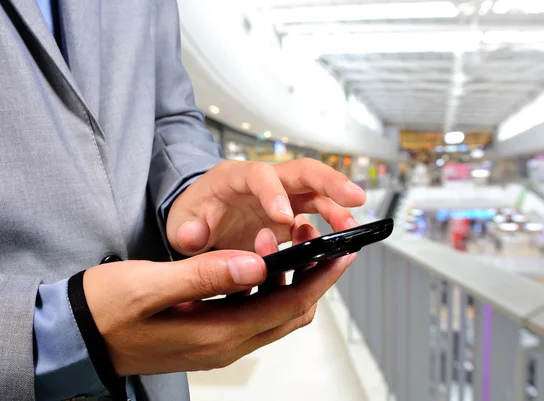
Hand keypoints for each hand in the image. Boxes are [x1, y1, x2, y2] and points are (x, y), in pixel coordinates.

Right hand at [83, 248, 353, 375]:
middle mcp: (226, 343)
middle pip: (290, 312)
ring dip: (293, 281)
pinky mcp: (211, 334)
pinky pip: (255, 313)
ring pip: (275, 313)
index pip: (286, 306)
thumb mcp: (149, 286)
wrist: (78, 336)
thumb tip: (253, 264)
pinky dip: (270, 288)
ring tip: (296, 245)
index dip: (319, 279)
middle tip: (325, 243)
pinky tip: (264, 263)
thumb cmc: (106, 311)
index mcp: (217, 333)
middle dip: (315, 278)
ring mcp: (220, 342)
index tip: (342, 253)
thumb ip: (204, 276)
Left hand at [166, 159, 365, 254]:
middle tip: (355, 197)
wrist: (200, 219)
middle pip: (302, 172)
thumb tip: (196, 236)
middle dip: (330, 182)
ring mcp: (280, 197)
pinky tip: (329, 247)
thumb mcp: (181, 224)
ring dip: (336, 208)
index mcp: (234, 177)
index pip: (260, 176)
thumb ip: (187, 231)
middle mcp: (263, 182)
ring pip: (315, 194)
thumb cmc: (193, 216)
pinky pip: (313, 218)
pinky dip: (324, 231)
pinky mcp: (289, 216)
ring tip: (350, 230)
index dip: (274, 193)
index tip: (285, 218)